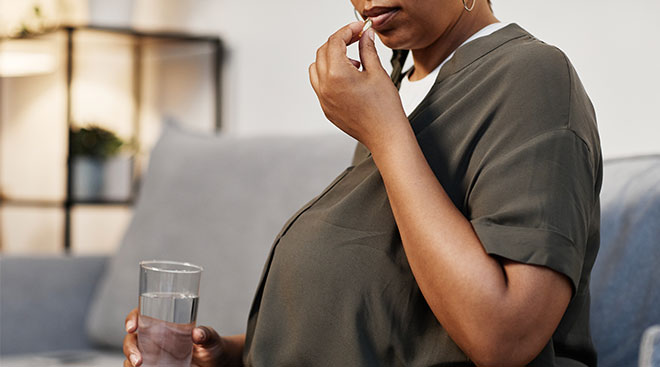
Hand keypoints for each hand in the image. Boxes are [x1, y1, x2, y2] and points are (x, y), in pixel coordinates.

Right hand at [123, 308, 242, 366]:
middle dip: (130, 348)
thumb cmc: (211, 345)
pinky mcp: (155, 366)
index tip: (132, 327)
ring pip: (132, 354)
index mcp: (164, 323)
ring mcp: (153, 353)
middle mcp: (155, 337)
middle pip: (132, 338)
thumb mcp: (210, 338)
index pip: (141, 315)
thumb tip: (197, 333)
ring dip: (129, 361)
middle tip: (139, 360)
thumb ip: (206, 334)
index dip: (132, 318)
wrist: (215, 362)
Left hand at [309, 22, 408, 151]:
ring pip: (316, 68)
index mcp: (337, 75)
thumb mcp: (377, 72)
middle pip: (323, 52)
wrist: (385, 135)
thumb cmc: (384, 109)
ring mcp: (323, 99)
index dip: (347, 30)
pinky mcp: (326, 109)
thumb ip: (367, 49)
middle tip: (356, 39)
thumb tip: (365, 36)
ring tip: (353, 62)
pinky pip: (320, 85)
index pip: (335, 42)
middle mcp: (325, 87)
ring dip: (331, 58)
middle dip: (339, 42)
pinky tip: (349, 78)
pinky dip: (329, 75)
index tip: (359, 29)